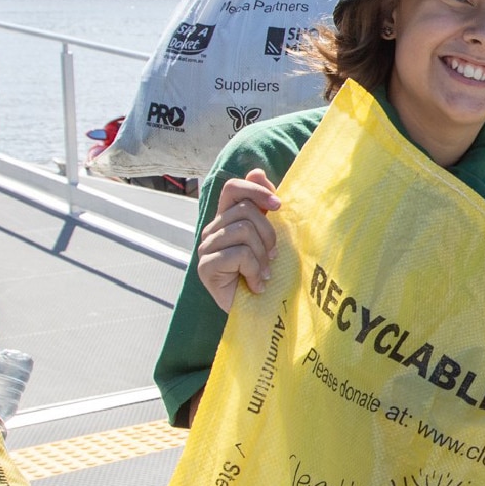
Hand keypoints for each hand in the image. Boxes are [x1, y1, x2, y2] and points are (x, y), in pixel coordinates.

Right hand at [196, 169, 280, 311]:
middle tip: (273, 256)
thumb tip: (258, 170)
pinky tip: (256, 284)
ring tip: (263, 273)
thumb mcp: (268, 238)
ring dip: (262, 255)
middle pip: (245, 211)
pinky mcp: (205, 267)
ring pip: (243, 230)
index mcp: (226, 219)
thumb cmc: (263, 275)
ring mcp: (206, 248)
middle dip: (268, 233)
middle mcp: (212, 231)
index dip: (256, 190)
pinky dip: (254, 270)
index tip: (279, 207)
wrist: (254, 314)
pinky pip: (238, 254)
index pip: (233, 188)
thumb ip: (263, 207)